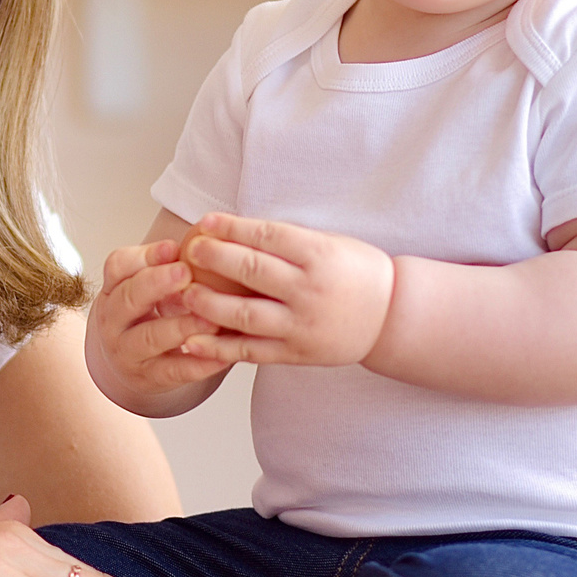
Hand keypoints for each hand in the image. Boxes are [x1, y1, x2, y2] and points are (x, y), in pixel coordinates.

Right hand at [92, 237, 231, 401]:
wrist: (130, 362)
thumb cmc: (148, 314)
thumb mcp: (149, 285)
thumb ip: (170, 264)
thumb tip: (209, 239)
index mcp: (115, 288)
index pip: (118, 266)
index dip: (145, 256)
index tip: (173, 248)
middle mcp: (115, 319)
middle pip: (128, 298)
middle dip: (157, 284)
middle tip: (186, 273)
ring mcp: (128, 351)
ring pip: (150, 337)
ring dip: (180, 327)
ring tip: (210, 319)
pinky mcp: (149, 378)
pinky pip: (173, 371)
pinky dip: (199, 363)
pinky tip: (222, 355)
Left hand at [177, 211, 395, 367]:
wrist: (391, 317)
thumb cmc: (356, 273)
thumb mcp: (330, 244)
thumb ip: (288, 241)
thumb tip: (235, 229)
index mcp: (319, 255)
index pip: (268, 237)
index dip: (233, 228)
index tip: (206, 222)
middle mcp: (310, 290)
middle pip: (253, 271)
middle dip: (215, 258)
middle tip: (189, 251)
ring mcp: (302, 324)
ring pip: (246, 315)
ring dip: (209, 304)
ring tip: (185, 294)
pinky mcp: (296, 353)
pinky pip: (251, 351)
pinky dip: (219, 348)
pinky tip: (192, 342)